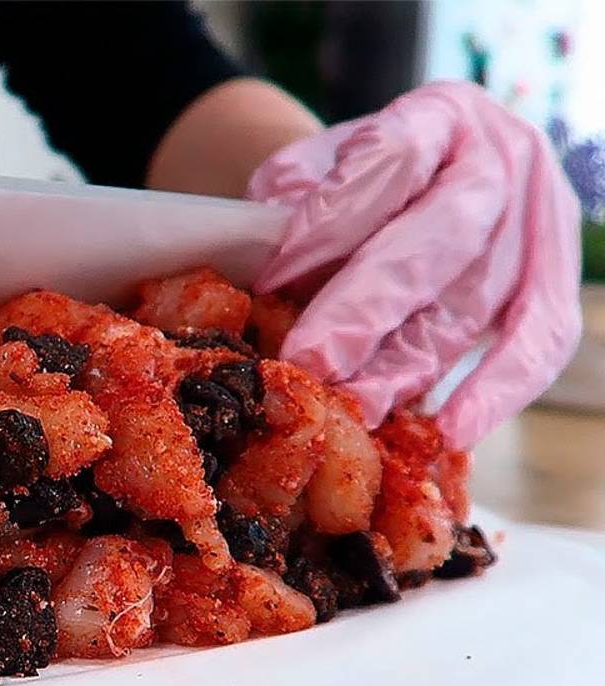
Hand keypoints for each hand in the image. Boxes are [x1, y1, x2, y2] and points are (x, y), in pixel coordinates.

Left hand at [248, 81, 582, 448]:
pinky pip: (540, 340)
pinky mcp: (553, 277)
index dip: (333, 218)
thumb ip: (293, 205)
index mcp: (438, 114)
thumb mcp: (312, 170)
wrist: (410, 180)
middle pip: (440, 237)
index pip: (392, 158)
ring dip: (413, 364)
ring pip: (478, 300)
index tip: (273, 275)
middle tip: (313, 361)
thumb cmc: (348, 182)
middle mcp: (502, 158)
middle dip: (370, 307)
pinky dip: (499, 391)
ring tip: (355, 406)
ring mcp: (538, 217)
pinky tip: (451, 431)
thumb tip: (274, 268)